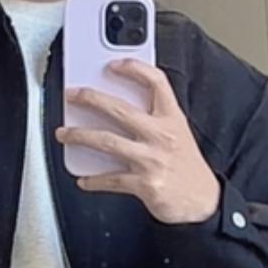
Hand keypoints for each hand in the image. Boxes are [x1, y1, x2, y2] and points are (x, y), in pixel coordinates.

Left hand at [57, 61, 220, 226]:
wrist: (203, 202)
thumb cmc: (186, 167)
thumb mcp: (179, 134)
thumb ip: (155, 118)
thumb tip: (117, 107)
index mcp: (172, 119)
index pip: (156, 82)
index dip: (134, 68)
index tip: (113, 64)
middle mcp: (161, 136)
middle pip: (120, 109)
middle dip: (90, 99)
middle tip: (72, 95)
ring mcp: (152, 160)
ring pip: (107, 141)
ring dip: (79, 136)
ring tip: (64, 134)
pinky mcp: (144, 184)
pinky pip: (111, 179)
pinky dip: (93, 180)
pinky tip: (82, 179)